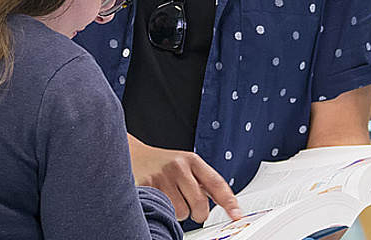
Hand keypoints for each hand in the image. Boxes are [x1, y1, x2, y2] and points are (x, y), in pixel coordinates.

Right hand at [128, 136, 242, 222]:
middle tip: (195, 212)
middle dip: (200, 214)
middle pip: (200, 203)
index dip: (229, 201)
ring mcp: (162, 177)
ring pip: (182, 212)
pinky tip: (160, 200)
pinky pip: (165, 211)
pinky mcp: (148, 187)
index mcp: (192, 160)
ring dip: (179, 213)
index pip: (216, 183)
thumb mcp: (185, 165)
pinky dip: (164, 211)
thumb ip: (203, 182)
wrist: (133, 155)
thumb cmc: (163, 164)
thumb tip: (228, 204)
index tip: (237, 214)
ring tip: (171, 200)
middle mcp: (178, 166)